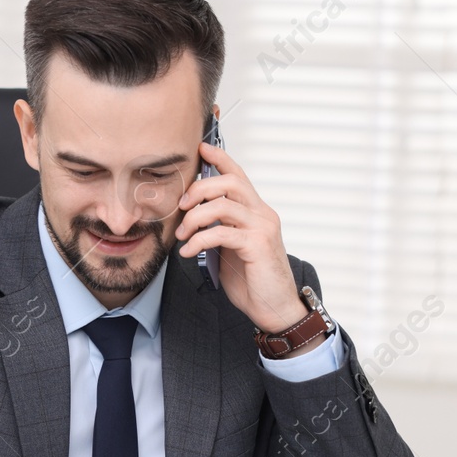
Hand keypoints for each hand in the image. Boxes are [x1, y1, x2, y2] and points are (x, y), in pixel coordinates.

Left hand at [174, 143, 310, 335]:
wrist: (274, 308)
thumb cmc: (253, 280)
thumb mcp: (231, 248)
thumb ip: (219, 228)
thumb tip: (193, 217)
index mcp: (256, 211)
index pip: (238, 175)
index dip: (220, 158)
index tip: (201, 148)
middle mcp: (262, 214)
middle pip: (229, 182)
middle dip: (199, 189)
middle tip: (181, 208)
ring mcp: (262, 228)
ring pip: (223, 204)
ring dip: (194, 218)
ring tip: (182, 236)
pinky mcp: (257, 245)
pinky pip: (221, 232)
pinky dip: (198, 240)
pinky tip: (188, 252)